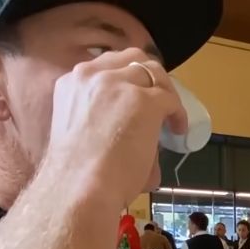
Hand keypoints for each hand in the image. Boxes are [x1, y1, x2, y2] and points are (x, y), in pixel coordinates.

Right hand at [46, 48, 187, 204]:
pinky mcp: (145, 101)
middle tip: (159, 99)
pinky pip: (170, 99)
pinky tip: (178, 130)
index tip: (136, 92)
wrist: (80, 189)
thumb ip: (104, 121)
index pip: (106, 65)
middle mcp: (93, 76)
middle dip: (149, 76)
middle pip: (132, 59)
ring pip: (153, 73)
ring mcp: (120, 85)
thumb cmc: (76, 176)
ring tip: (170, 114)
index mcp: (72, 83)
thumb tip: (137, 136)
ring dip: (165, 91)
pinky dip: (177, 113)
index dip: (126, 77)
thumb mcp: (83, 134)